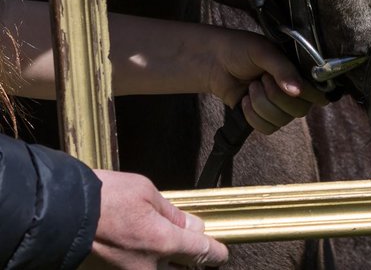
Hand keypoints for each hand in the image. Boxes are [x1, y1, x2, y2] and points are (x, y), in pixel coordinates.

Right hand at [85, 170, 227, 268]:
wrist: (63, 212)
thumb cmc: (104, 197)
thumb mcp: (147, 193)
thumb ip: (174, 214)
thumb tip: (194, 226)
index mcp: (163, 242)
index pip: (203, 253)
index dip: (216, 252)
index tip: (221, 252)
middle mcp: (148, 264)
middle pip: (183, 269)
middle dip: (190, 259)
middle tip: (191, 244)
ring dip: (167, 262)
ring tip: (161, 241)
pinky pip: (139, 269)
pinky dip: (146, 261)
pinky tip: (142, 245)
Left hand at [204, 29, 326, 133]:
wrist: (215, 61)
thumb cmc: (242, 50)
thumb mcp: (264, 52)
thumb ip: (283, 69)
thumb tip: (298, 92)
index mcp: (301, 72)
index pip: (319, 93)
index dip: (308, 93)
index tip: (289, 85)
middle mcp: (295, 92)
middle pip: (300, 110)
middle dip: (276, 96)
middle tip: (262, 79)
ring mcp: (280, 107)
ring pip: (281, 121)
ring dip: (261, 104)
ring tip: (251, 87)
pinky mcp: (263, 117)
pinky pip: (267, 128)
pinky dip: (253, 116)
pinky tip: (245, 100)